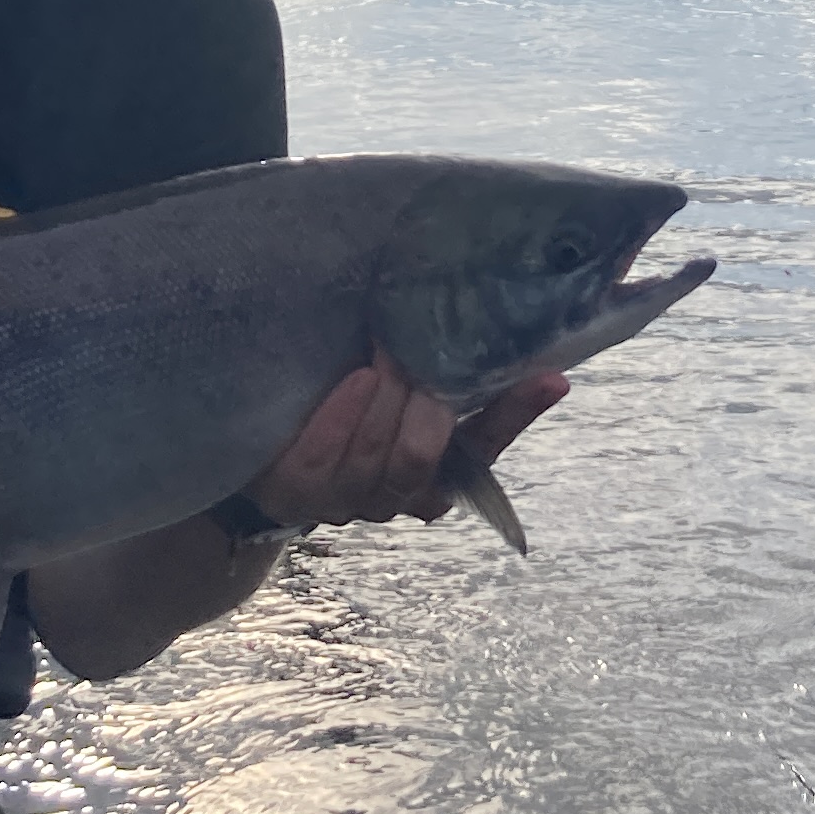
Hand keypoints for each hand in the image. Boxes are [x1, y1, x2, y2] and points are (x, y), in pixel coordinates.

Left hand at [244, 354, 570, 531]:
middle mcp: (395, 497)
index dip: (515, 415)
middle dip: (425, 406)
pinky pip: (322, 461)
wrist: (265, 447)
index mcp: (436, 473)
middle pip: (423, 458)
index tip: (549, 377)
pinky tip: (354, 381)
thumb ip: (442, 366)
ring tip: (386, 353)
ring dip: (385, 403)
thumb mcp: (398, 383)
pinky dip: (341, 420)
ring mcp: (345, 500)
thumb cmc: (345, 400)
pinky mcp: (295, 493)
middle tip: (420, 352)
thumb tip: (498, 313)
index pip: (485, 448)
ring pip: (379, 460)